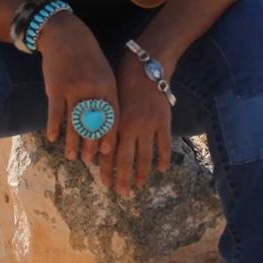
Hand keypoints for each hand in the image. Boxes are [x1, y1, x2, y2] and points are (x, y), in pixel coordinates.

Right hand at [37, 15, 118, 164]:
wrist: (65, 35)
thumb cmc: (87, 56)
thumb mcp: (104, 72)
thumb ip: (106, 95)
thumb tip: (106, 122)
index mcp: (108, 85)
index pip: (111, 116)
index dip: (109, 136)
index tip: (106, 152)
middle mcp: (92, 89)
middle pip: (93, 123)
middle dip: (91, 144)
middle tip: (89, 159)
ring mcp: (73, 88)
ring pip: (74, 122)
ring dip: (73, 141)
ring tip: (72, 156)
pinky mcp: (55, 87)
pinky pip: (55, 113)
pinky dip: (54, 127)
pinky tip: (53, 138)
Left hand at [108, 52, 175, 196]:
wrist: (145, 68)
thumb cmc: (122, 84)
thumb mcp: (109, 103)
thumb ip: (105, 125)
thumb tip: (97, 147)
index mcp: (115, 122)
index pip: (109, 152)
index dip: (107, 169)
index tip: (105, 184)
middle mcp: (131, 127)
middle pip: (126, 159)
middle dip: (122, 178)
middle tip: (122, 194)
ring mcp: (149, 125)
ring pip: (145, 155)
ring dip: (141, 173)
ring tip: (139, 186)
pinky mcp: (164, 121)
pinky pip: (164, 144)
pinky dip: (164, 158)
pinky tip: (162, 170)